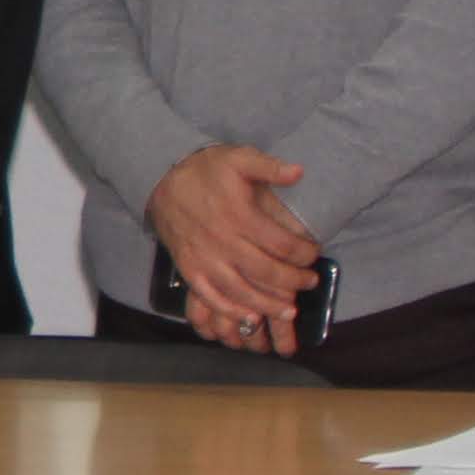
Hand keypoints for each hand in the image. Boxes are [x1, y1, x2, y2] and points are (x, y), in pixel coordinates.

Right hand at [149, 144, 317, 349]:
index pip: (282, 245)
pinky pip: (211, 297)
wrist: (160, 178)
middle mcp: (223, 241)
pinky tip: (250, 317)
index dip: (304, 254)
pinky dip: (232, 311)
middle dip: (294, 282)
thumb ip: (269, 165)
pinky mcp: (189, 269)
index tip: (314, 254)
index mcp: (239, 215)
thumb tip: (299, 172)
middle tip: (310, 282)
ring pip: (242, 291)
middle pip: (266, 272)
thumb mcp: (238, 157)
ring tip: (289, 310)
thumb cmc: (204, 170)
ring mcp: (204, 258)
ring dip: (269, 305)